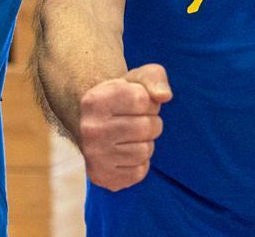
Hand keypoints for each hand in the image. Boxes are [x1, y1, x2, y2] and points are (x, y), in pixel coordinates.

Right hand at [78, 63, 171, 191]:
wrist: (99, 124)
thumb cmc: (124, 98)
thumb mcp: (137, 78)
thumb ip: (155, 78)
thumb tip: (164, 96)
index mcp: (95, 100)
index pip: (142, 99)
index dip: (149, 101)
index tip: (138, 103)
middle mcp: (90, 129)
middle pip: (146, 127)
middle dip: (151, 122)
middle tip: (139, 121)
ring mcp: (94, 156)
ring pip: (145, 151)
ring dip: (146, 143)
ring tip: (132, 137)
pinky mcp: (101, 177)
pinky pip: (139, 172)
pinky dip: (140, 162)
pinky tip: (127, 153)